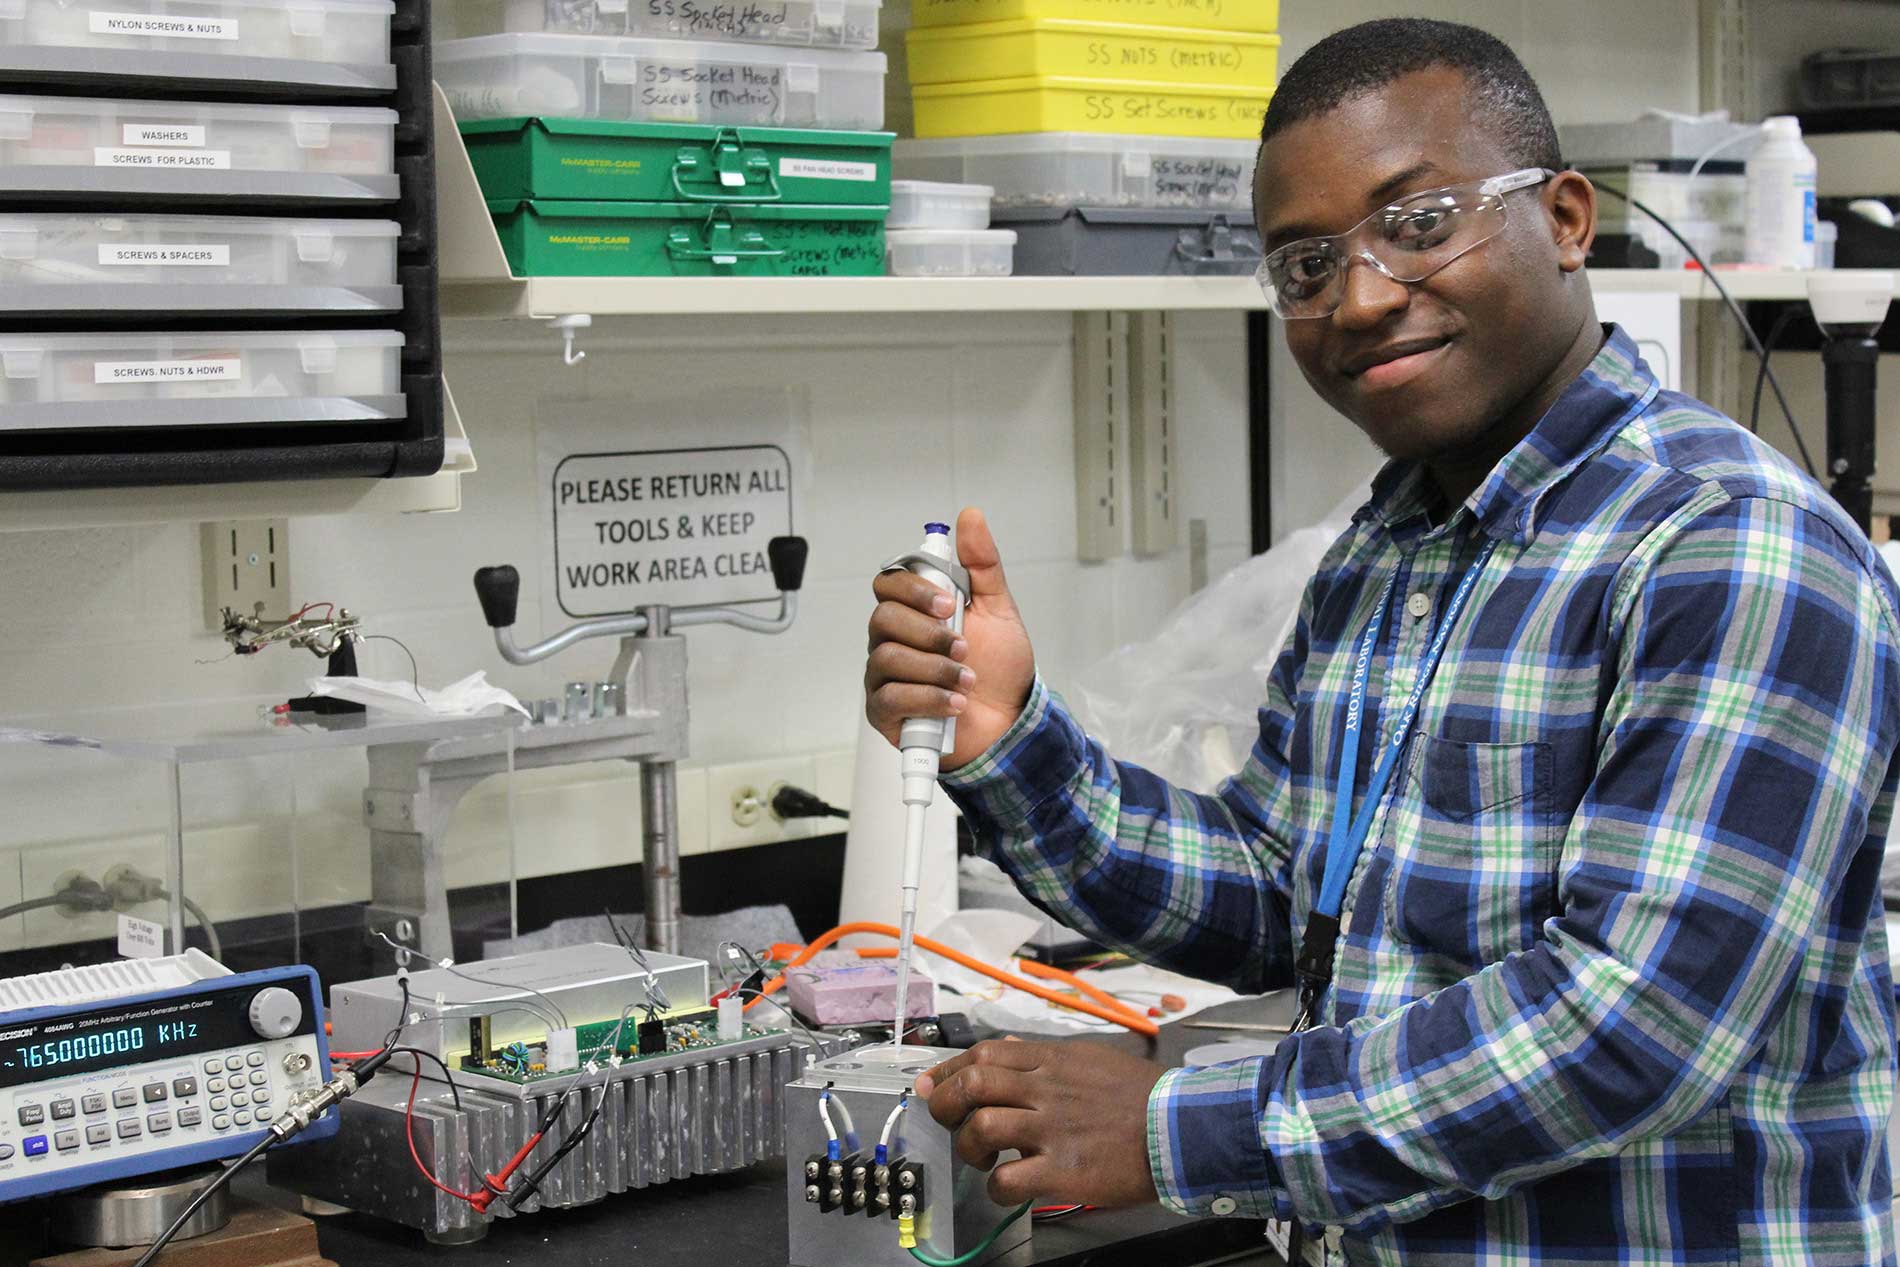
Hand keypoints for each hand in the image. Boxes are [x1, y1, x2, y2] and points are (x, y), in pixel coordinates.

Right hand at [866, 508, 1035, 769]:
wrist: (1008, 723)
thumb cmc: (999, 668)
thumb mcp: (998, 610)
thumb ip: (982, 565)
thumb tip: (971, 516)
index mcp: (915, 611)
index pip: (889, 584)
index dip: (913, 589)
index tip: (948, 604)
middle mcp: (893, 640)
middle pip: (883, 618)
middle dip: (928, 633)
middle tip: (963, 648)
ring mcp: (885, 676)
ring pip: (888, 657)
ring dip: (935, 668)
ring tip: (967, 680)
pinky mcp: (886, 711)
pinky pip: (890, 697)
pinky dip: (928, 698)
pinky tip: (954, 702)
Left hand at [916, 1039, 1164, 1207]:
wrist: (1182, 1128)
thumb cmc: (1142, 1096)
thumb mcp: (1093, 1058)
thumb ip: (1050, 1057)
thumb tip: (1014, 1050)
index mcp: (1054, 1060)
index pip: (986, 1053)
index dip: (949, 1069)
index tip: (932, 1084)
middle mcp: (1046, 1089)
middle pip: (974, 1083)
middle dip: (945, 1102)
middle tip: (945, 1119)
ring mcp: (1052, 1130)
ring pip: (983, 1127)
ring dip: (968, 1145)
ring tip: (981, 1156)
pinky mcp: (1063, 1170)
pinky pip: (1007, 1180)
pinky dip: (995, 1187)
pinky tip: (1006, 1186)